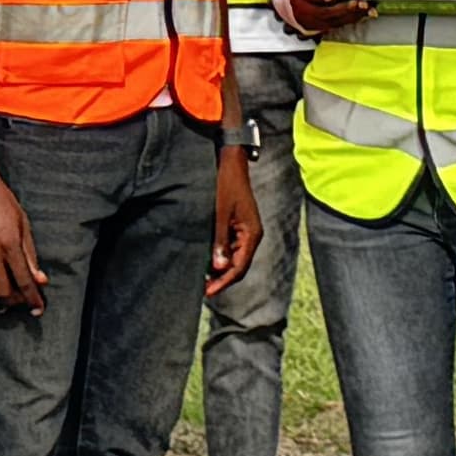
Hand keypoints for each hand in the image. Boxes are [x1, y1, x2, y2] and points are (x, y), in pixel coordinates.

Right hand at [0, 153, 45, 311]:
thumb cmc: (0, 201)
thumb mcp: (22, 224)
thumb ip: (30, 255)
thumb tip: (40, 280)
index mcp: (9, 243)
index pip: (24, 281)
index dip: (33, 298)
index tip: (38, 308)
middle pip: (3, 292)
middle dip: (14, 303)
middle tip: (20, 302)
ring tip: (2, 301)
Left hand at [206, 142, 261, 297]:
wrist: (231, 164)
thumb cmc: (226, 186)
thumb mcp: (220, 214)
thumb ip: (220, 241)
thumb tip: (219, 268)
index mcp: (252, 234)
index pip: (240, 267)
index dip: (224, 281)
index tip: (209, 292)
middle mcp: (252, 235)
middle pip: (239, 265)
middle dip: (222, 278)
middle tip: (204, 290)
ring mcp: (246, 231)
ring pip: (235, 257)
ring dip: (221, 269)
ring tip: (203, 279)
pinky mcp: (238, 226)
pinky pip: (231, 247)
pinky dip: (220, 256)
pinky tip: (208, 261)